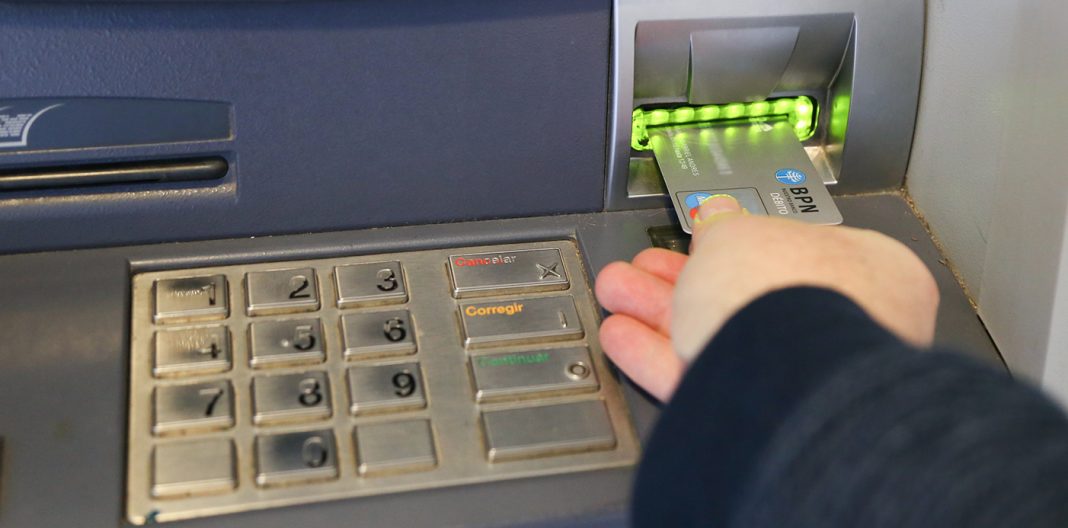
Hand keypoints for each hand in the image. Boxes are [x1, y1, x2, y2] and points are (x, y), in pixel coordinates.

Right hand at [595, 195, 939, 400]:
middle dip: (679, 279)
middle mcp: (836, 326)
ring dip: (659, 313)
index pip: (791, 249)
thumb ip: (722, 228)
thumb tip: (715, 215)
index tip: (695, 240)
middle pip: (741, 295)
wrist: (787, 378)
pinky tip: (624, 337)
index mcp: (862, 269)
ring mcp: (798, 375)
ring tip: (618, 293)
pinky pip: (701, 378)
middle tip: (643, 268)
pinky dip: (657, 357)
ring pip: (716, 337)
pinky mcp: (758, 417)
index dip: (735, 242)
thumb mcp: (739, 235)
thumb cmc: (790, 295)